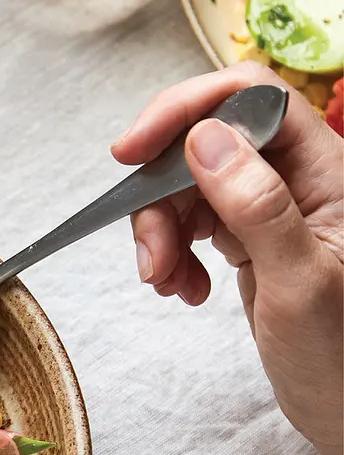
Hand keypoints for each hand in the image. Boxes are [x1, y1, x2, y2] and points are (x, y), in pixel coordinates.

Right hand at [114, 63, 343, 454]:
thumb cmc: (338, 354)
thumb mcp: (298, 281)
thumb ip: (256, 205)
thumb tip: (204, 139)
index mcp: (328, 170)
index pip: (251, 100)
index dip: (187, 111)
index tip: (131, 151)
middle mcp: (299, 178)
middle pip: (207, 145)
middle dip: (162, 196)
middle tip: (150, 258)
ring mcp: (271, 209)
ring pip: (192, 188)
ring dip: (162, 233)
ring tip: (166, 285)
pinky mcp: (250, 240)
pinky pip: (194, 224)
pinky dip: (174, 254)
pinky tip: (186, 290)